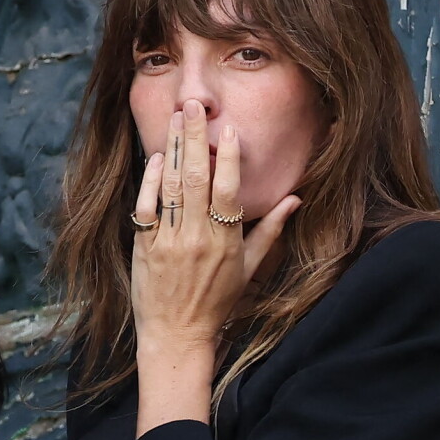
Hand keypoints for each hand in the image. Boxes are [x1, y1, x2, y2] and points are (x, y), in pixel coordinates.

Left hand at [132, 99, 300, 352]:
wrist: (177, 334)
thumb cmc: (218, 301)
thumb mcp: (250, 269)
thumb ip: (270, 231)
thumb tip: (295, 200)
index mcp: (225, 242)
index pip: (228, 191)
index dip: (228, 159)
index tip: (228, 129)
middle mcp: (196, 238)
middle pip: (196, 179)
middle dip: (194, 138)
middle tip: (193, 105)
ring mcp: (167, 241)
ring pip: (171, 187)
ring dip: (171, 150)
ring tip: (174, 118)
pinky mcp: (145, 246)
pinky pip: (146, 208)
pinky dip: (150, 182)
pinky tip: (155, 158)